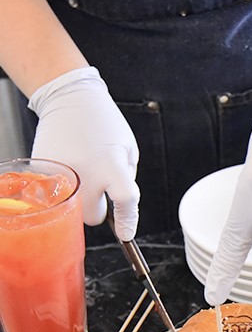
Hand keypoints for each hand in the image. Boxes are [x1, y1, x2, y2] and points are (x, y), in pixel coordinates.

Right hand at [28, 67, 138, 240]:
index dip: (128, 221)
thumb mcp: (128, 148)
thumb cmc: (102, 122)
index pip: (125, 202)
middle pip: (93, 217)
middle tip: (100, 186)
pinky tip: (70, 167)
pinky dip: (64, 188)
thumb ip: (127, 179)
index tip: (126, 233)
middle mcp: (86, 173)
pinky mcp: (44, 173)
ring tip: (84, 173)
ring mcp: (62, 174)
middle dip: (100, 207)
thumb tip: (121, 206)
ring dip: (82, 200)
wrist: (69, 98)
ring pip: (74, 210)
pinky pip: (57, 195)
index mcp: (112, 165)